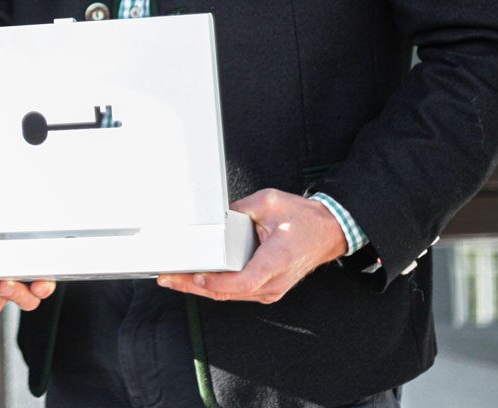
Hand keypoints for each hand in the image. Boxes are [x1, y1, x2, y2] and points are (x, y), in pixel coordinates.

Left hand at [156, 188, 345, 303]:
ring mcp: (270, 289)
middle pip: (228, 292)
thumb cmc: (304, 220)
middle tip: (169, 278)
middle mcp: (273, 281)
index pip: (243, 280)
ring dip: (201, 289)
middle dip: (194, 286)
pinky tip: (197, 281)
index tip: (196, 276)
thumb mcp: (269, 202)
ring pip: (229, 296)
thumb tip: (214, 214)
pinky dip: (214, 288)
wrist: (327, 233)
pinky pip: (236, 292)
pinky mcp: (266, 289)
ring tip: (175, 279)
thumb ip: (239, 208)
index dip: (217, 282)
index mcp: (276, 260)